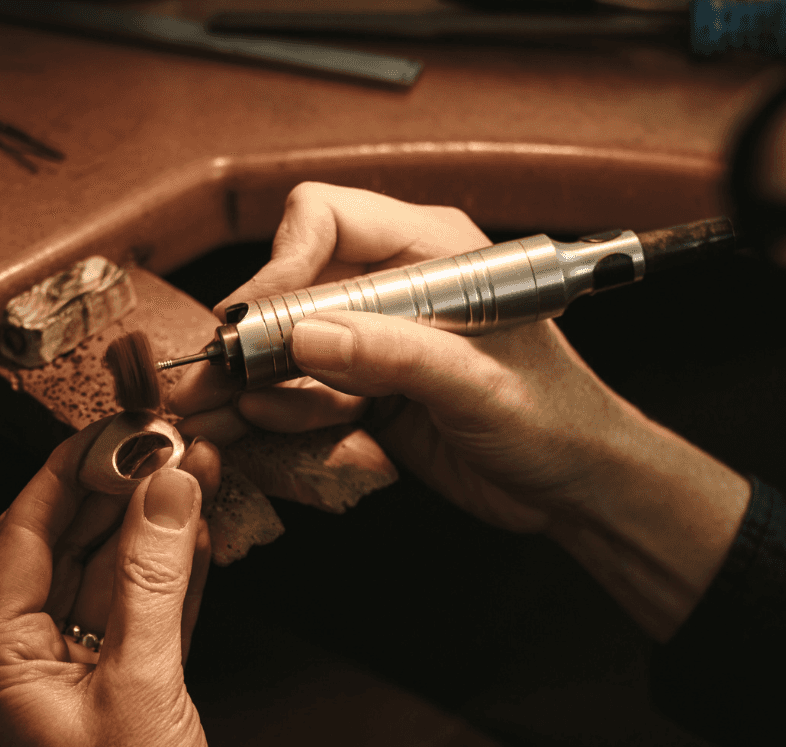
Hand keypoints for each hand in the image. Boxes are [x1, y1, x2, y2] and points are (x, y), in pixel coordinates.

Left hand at [0, 424, 297, 746]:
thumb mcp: (142, 681)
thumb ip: (153, 575)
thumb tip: (165, 483)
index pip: (20, 534)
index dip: (66, 471)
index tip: (112, 422)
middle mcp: (27, 664)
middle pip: (67, 549)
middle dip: (118, 492)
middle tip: (169, 437)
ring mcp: (80, 682)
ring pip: (112, 580)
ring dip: (152, 530)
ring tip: (196, 469)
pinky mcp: (130, 700)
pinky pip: (145, 618)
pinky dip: (173, 578)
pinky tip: (201, 535)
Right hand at [170, 182, 751, 635]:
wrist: (574, 488)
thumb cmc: (555, 421)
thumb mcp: (480, 386)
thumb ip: (397, 355)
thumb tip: (308, 333)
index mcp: (432, 251)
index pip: (324, 219)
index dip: (280, 266)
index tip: (252, 324)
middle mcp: (396, 286)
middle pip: (291, 287)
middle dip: (251, 339)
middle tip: (212, 385)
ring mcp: (377, 340)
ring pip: (285, 346)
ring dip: (259, 386)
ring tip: (239, 421)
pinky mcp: (366, 390)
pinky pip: (301, 393)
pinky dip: (278, 417)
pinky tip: (267, 434)